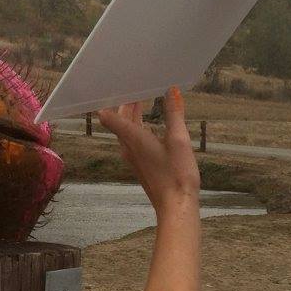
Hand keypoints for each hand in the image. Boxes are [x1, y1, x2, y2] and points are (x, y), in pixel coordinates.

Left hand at [97, 87, 199, 217]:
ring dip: (132, 114)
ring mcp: (132, 157)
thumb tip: (171, 92)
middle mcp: (127, 147)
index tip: (118, 85)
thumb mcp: (179, 140)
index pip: (112, 115)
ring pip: (126, 130)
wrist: (176, 206)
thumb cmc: (177, 174)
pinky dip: (138, 126)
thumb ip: (174, 114)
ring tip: (142, 98)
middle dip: (126, 103)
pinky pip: (133, 140)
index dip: (112, 100)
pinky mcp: (140, 164)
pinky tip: (150, 124)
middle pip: (119, 120)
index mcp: (133, 139)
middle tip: (135, 86)